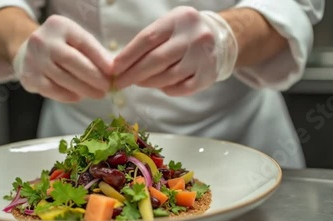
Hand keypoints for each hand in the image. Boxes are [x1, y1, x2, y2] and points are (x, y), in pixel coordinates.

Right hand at [12, 15, 111, 102]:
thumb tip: (113, 72)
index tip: (113, 71)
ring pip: (62, 78)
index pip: (83, 42)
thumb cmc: (61, 48)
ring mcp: (33, 59)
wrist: (28, 53)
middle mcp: (43, 40)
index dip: (100, 58)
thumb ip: (93, 52)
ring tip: (98, 94)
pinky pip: (52, 90)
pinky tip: (79, 97)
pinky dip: (68, 96)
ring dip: (84, 89)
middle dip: (93, 76)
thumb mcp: (75, 41)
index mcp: (59, 26)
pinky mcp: (29, 77)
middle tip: (107, 87)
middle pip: (72, 61)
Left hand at [113, 7, 237, 95]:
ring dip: (148, 82)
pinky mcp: (208, 75)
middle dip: (133, 74)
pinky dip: (167, 89)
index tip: (114, 69)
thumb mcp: (168, 26)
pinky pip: (181, 88)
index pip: (147, 39)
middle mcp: (193, 36)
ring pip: (167, 76)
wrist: (219, 37)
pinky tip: (162, 85)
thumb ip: (147, 42)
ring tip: (139, 82)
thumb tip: (120, 65)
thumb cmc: (183, 34)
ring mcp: (203, 57)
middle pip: (156, 60)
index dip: (128, 56)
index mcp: (178, 19)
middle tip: (119, 83)